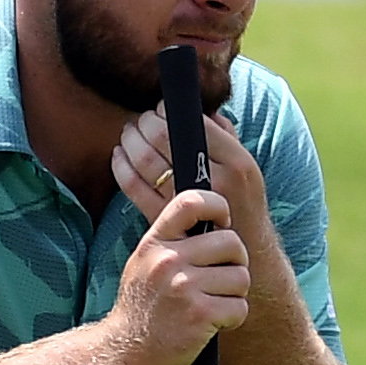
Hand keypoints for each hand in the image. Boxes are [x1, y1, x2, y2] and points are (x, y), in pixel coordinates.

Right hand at [108, 188, 249, 364]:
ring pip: (241, 276)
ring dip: (235, 294)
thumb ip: (171, 240)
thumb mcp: (144, 264)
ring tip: (213, 304)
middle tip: (222, 277)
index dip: (218, 205)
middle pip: (231, 242)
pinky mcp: (200, 315)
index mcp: (154, 243)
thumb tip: (213, 216)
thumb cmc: (141, 309)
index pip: (192, 201)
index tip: (222, 223)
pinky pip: (240, 307)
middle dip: (235, 261)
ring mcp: (184, 287)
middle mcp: (168, 260)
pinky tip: (212, 324)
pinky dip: (233, 318)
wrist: (124, 355)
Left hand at [111, 105, 271, 247]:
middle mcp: (215, 180)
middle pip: (165, 137)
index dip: (169, 112)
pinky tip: (119, 156)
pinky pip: (134, 187)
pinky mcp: (167, 220)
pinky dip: (121, 167)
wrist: (246, 256)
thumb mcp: (246, 170)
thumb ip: (226, 138)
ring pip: (146, 160)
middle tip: (141, 120)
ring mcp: (189, 202)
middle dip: (146, 122)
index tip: (160, 109)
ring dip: (131, 140)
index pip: (195, 124)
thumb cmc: (242, 206)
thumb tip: (202, 108)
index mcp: (238, 162)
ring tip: (129, 133)